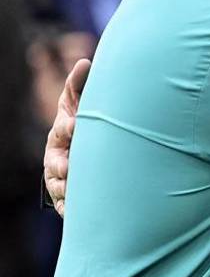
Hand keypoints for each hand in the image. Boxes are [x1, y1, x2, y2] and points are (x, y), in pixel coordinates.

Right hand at [43, 58, 89, 216]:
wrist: (79, 147)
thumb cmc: (81, 122)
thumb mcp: (78, 103)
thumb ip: (79, 84)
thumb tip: (85, 61)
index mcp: (61, 134)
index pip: (64, 129)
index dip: (71, 127)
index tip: (79, 124)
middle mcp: (56, 158)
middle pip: (57, 165)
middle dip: (64, 167)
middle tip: (72, 169)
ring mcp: (60, 179)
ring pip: (60, 188)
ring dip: (67, 192)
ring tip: (78, 195)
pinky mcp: (67, 197)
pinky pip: (66, 207)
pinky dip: (71, 212)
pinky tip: (79, 215)